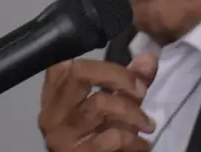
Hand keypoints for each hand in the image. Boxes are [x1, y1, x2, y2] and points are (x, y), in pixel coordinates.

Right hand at [38, 55, 158, 151]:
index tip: (137, 74)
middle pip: (79, 74)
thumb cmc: (100, 135)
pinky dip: (133, 139)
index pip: (71, 64)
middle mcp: (51, 111)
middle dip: (118, 77)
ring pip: (97, 103)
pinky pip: (110, 137)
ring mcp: (60, 134)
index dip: (106, 65)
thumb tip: (149, 58)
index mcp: (56, 94)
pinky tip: (142, 145)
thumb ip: (129, 80)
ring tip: (148, 125)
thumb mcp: (114, 104)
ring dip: (132, 112)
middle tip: (142, 92)